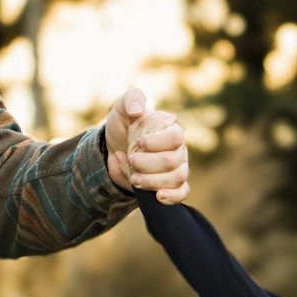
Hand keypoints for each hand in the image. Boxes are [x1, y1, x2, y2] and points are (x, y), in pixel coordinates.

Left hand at [104, 88, 189, 202]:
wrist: (114, 149)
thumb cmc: (123, 127)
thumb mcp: (122, 108)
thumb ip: (131, 99)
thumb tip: (137, 110)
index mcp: (171, 129)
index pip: (175, 137)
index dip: (157, 142)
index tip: (138, 143)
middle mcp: (179, 148)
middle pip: (173, 161)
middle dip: (148, 164)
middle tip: (131, 159)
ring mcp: (178, 167)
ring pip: (176, 178)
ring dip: (153, 181)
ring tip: (134, 179)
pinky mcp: (172, 184)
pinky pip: (182, 193)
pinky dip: (172, 197)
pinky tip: (158, 197)